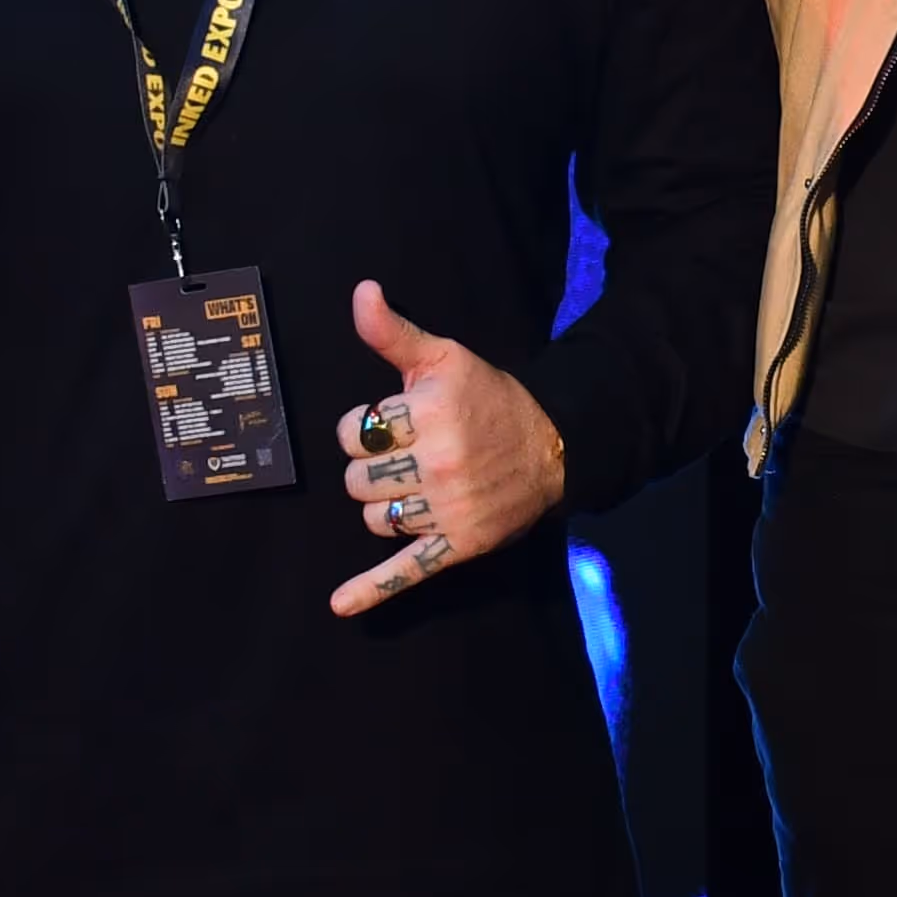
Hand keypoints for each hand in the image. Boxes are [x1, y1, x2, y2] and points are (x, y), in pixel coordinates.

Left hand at [330, 281, 567, 615]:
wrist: (554, 445)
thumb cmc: (489, 398)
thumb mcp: (443, 357)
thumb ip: (393, 332)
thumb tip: (360, 292)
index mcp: (429, 413)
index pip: (353, 431)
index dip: (362, 428)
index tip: (389, 425)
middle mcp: (438, 462)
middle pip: (356, 478)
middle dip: (371, 467)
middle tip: (403, 457)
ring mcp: (448, 508)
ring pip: (374, 518)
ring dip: (384, 505)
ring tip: (414, 488)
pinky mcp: (458, 545)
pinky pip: (407, 569)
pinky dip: (372, 590)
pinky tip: (341, 604)